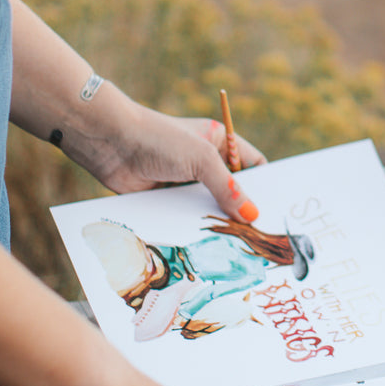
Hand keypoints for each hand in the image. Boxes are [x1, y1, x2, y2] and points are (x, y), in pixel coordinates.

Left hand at [7, 0, 265, 223]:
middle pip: (230, 190)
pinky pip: (184, 215)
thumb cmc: (158, 139)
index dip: (264, 186)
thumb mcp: (200, 159)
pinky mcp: (164, 197)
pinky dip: (191, 227)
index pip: (252, 165)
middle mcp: (203, 161)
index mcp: (218, 142)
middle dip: (240, 210)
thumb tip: (253, 215)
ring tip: (234, 246)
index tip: (275, 211)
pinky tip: (202, 244)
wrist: (109, 143)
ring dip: (215, 222)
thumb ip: (227, 188)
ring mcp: (183, 180)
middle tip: (257, 236)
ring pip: (207, 206)